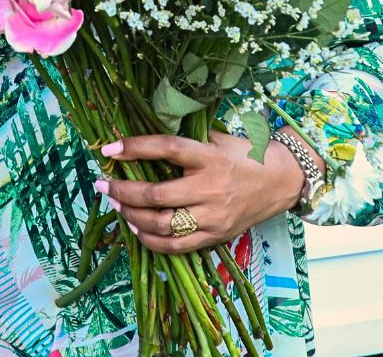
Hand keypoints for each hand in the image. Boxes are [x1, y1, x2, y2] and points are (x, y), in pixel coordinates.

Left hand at [93, 132, 306, 253]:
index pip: (166, 149)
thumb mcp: (215, 137)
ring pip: (163, 224)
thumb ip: (184, 140)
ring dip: (132, 215)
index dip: (135, 148)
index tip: (108, 149)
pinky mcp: (216, 236)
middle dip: (122, 190)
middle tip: (102, 184)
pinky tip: (135, 228)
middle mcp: (210, 188)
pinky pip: (178, 245)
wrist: (280, 181)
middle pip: (157, 194)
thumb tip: (142, 137)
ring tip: (114, 204)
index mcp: (209, 156)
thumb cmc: (243, 154)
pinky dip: (152, 240)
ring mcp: (213, 216)